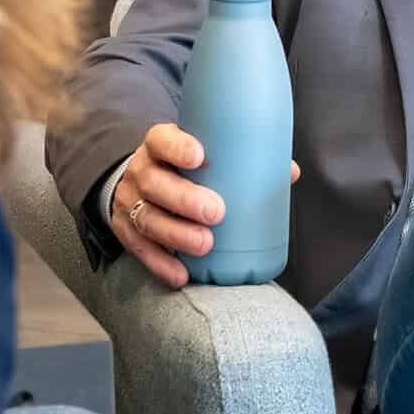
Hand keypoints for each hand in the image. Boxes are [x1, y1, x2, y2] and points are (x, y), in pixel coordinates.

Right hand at [110, 124, 299, 288]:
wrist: (139, 183)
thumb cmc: (184, 168)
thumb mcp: (204, 154)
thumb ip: (241, 160)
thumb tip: (289, 171)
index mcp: (160, 145)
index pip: (162, 139)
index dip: (177, 147)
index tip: (200, 157)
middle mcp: (141, 170)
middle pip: (154, 183)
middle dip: (184, 199)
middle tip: (216, 213)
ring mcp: (129, 201)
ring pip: (146, 218)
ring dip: (176, 234)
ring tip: (205, 245)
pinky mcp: (123, 230)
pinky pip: (139, 248)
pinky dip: (161, 264)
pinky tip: (181, 274)